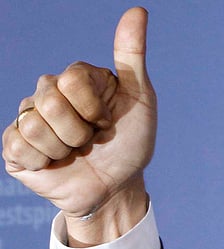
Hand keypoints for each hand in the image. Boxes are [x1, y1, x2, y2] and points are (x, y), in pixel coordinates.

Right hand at [2, 7, 154, 245]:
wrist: (118, 188)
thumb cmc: (130, 143)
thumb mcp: (140, 99)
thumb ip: (132, 55)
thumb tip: (137, 10)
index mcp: (74, 79)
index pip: (70, 79)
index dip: (94, 108)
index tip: (107, 120)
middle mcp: (47, 93)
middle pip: (49, 100)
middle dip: (79, 130)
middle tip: (90, 140)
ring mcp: (29, 119)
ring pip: (34, 124)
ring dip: (64, 148)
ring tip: (74, 153)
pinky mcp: (15, 147)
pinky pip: (19, 145)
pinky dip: (45, 160)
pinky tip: (55, 163)